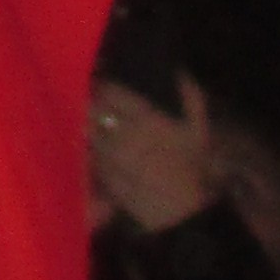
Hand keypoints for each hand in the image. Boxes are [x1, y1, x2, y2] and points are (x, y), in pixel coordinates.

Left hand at [88, 70, 220, 235]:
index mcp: (146, 119)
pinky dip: (84, 142)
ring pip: (84, 128)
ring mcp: (109, 156)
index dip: (102, 81)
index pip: (109, 91)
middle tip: (87, 91)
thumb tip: (175, 69)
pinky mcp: (100, 173)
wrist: (180, 210)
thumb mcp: (197, 128)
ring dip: (82, 119)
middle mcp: (123, 135)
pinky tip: (87, 138)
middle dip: (87, 97)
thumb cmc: (189, 166)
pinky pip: (85, 150)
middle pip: (90, 107)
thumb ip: (188, 94)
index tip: (99, 75)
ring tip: (83, 111)